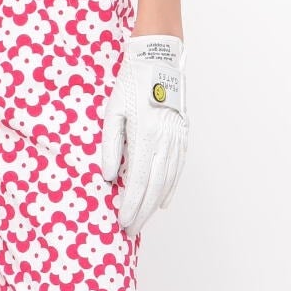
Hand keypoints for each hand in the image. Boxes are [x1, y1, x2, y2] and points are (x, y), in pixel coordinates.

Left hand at [99, 34, 188, 233]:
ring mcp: (177, 139)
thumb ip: (110, 145)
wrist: (159, 59)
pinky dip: (170, 188)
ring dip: (154, 205)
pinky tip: (162, 201)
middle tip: (130, 231)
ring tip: (142, 220)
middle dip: (142, 212)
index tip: (122, 222)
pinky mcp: (183, 135)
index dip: (130, 206)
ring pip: (167, 181)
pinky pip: (178, 168)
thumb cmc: (131, 83)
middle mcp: (165, 141)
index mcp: (145, 136)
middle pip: (154, 188)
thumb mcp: (112, 111)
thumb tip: (107, 176)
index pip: (136, 182)